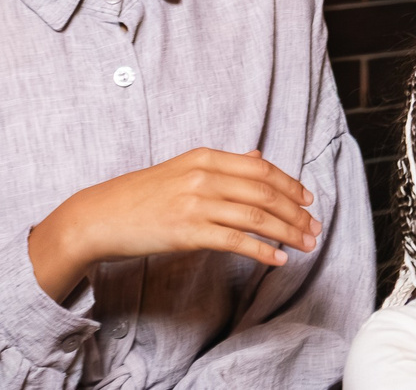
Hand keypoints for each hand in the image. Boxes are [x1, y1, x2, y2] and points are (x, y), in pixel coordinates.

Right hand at [29, 148, 316, 297]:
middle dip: (295, 212)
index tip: (308, 200)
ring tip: (305, 244)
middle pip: (264, 193)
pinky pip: (235, 241)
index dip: (289, 184)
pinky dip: (262, 250)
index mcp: (204, 157)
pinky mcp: (188, 232)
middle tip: (315, 227)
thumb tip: (257, 157)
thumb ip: (222, 164)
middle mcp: (203, 176)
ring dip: (287, 232)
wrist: (101, 216)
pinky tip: (278, 259)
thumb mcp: (183, 169)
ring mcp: (196, 204)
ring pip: (256, 217)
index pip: (260, 169)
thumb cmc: (141, 196)